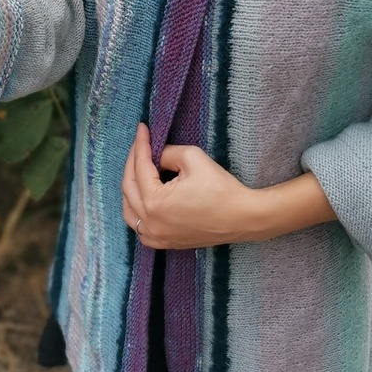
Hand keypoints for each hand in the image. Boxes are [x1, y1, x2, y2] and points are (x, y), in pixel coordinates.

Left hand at [121, 123, 255, 248]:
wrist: (242, 217)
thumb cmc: (220, 188)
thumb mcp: (192, 157)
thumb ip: (166, 153)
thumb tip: (155, 154)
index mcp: (155, 203)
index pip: (140, 167)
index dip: (140, 144)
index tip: (142, 128)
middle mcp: (151, 223)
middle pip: (129, 187)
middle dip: (133, 162)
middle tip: (141, 144)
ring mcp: (158, 237)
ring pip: (129, 211)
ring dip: (131, 188)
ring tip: (139, 168)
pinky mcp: (166, 243)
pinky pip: (140, 229)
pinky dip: (136, 212)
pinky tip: (143, 198)